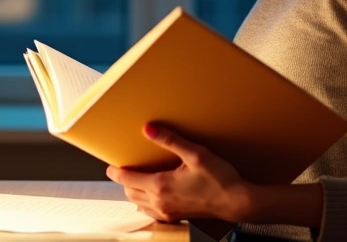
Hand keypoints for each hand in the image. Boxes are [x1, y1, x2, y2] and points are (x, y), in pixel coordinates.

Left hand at [105, 123, 251, 223]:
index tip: (110, 165)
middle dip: (124, 180)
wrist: (236, 202)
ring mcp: (167, 212)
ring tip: (138, 178)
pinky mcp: (175, 217)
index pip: (126, 179)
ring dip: (134, 191)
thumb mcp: (195, 154)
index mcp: (160, 186)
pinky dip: (145, 203)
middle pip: (129, 192)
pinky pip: (151, 212)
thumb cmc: (220, 179)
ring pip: (138, 203)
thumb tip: (148, 129)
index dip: (115, 171)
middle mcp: (160, 202)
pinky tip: (153, 194)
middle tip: (125, 167)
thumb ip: (170, 140)